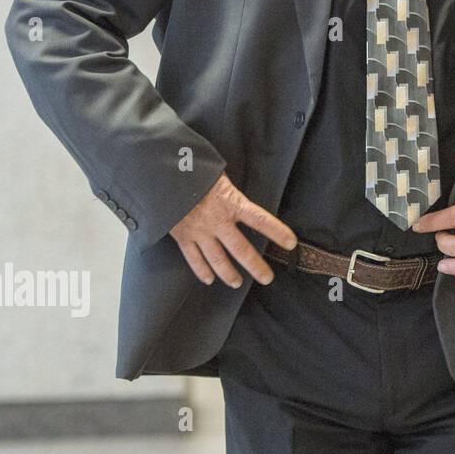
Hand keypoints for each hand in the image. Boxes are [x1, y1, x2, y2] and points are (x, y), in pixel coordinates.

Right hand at [170, 172, 297, 288]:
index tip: (291, 243)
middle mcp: (218, 221)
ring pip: (217, 259)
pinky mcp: (182, 236)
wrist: (163, 176)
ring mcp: (200, 231)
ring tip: (237, 283)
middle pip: (241, 249)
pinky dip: (201, 270)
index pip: (260, 220)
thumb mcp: (219, 175)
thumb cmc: (194, 170)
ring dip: (228, 274)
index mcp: (231, 203)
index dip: (277, 232)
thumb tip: (237, 195)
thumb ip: (230, 190)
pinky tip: (208, 279)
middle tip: (266, 278)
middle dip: (255, 266)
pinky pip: (193, 258)